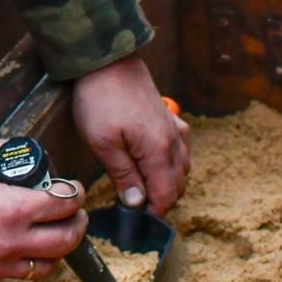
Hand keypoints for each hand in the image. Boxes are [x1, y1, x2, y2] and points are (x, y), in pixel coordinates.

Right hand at [0, 138, 87, 281]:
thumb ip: (4, 150)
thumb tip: (24, 153)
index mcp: (13, 208)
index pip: (63, 204)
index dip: (76, 194)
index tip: (76, 190)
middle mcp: (11, 242)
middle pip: (65, 240)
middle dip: (78, 225)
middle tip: (77, 215)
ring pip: (46, 266)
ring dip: (57, 250)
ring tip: (54, 236)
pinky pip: (14, 274)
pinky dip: (24, 261)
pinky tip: (19, 247)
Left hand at [71, 55, 189, 214]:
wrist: (105, 58)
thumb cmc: (99, 98)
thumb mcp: (103, 142)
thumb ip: (123, 175)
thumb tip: (137, 204)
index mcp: (159, 151)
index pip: (166, 196)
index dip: (152, 214)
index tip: (134, 222)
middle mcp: (175, 141)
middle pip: (177, 185)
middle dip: (160, 200)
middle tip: (134, 207)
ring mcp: (175, 127)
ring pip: (182, 168)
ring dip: (166, 182)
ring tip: (140, 187)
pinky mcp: (169, 117)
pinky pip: (180, 149)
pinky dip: (171, 163)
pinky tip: (152, 163)